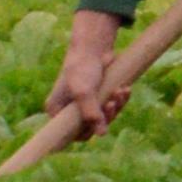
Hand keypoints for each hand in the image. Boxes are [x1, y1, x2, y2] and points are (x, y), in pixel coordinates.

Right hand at [51, 7, 130, 129]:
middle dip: (105, 115)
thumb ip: (91, 112)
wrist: (94, 47)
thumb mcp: (84, 91)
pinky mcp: (98, 98)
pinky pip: (112, 106)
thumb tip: (101, 134)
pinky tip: (125, 88)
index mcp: (56, 110)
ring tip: (120, 91)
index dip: (86, 132)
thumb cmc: (82, 67)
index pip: (69, 134)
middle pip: (90, 127)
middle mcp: (68, 110)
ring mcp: (84, 104)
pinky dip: (120, 99)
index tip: (100, 121)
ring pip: (104, 117)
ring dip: (116, 106)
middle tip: (112, 102)